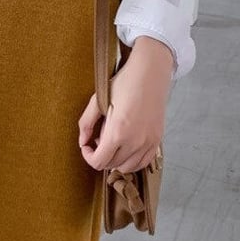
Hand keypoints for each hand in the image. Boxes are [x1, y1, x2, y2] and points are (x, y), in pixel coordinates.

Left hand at [78, 37, 172, 172]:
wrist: (150, 73)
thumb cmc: (124, 83)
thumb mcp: (98, 100)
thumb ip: (86, 123)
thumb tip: (82, 141)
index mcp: (118, 132)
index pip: (99, 162)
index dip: (88, 156)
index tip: (87, 145)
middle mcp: (135, 142)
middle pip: (112, 165)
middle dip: (101, 155)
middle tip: (99, 137)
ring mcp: (148, 143)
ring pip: (128, 167)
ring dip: (116, 160)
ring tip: (113, 141)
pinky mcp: (157, 140)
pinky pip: (143, 162)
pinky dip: (131, 160)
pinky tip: (126, 145)